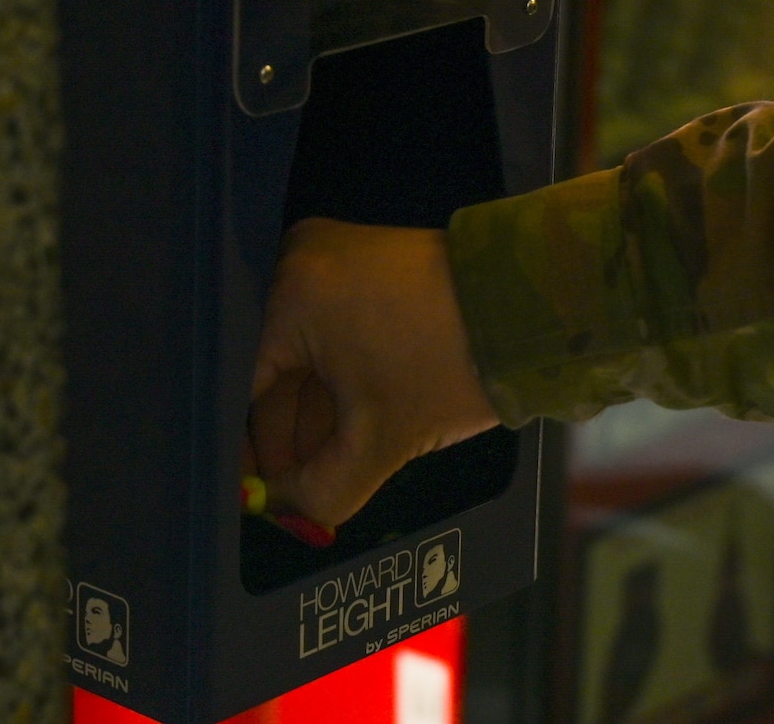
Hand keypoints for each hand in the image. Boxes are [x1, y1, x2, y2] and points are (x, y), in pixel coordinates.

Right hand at [246, 219, 500, 534]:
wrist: (531, 307)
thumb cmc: (455, 359)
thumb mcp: (382, 438)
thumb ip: (324, 489)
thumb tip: (288, 513)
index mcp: (290, 294)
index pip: (242, 388)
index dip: (250, 450)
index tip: (255, 493)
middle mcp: (299, 263)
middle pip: (268, 370)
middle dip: (284, 439)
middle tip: (290, 495)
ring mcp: (331, 259)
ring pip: (300, 357)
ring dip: (311, 418)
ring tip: (322, 474)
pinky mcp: (361, 267)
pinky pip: (326, 336)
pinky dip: (335, 385)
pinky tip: (344, 435)